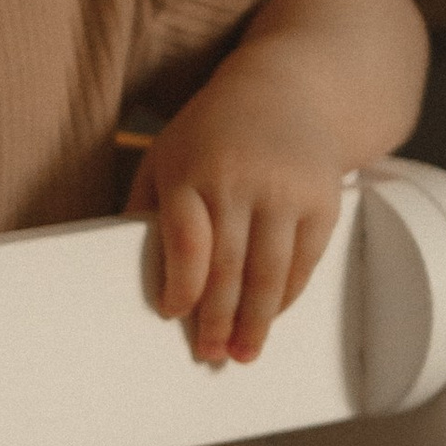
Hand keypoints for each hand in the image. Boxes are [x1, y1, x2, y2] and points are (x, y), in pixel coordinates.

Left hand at [126, 63, 350, 366]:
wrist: (286, 92)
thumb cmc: (211, 133)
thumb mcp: (166, 156)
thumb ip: (146, 207)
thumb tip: (123, 266)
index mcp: (192, 172)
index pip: (187, 242)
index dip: (182, 286)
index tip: (174, 314)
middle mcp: (241, 182)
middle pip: (230, 266)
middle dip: (219, 319)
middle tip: (212, 353)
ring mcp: (286, 192)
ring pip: (271, 273)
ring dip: (256, 321)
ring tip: (244, 352)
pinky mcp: (321, 202)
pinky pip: (303, 263)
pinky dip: (286, 297)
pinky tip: (270, 316)